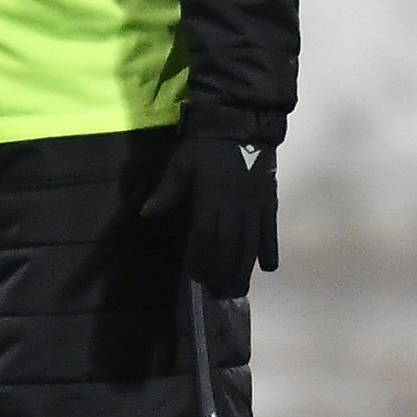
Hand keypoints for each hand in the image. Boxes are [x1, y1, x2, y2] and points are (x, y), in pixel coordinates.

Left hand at [141, 133, 278, 298]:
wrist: (243, 124)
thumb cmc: (207, 146)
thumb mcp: (182, 163)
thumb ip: (167, 190)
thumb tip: (145, 214)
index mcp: (210, 199)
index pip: (204, 236)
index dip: (200, 258)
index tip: (195, 276)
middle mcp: (234, 208)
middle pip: (228, 247)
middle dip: (222, 272)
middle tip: (218, 293)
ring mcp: (254, 206)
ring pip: (250, 244)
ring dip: (244, 268)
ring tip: (238, 289)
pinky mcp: (269, 202)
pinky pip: (271, 230)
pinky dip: (271, 249)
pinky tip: (268, 268)